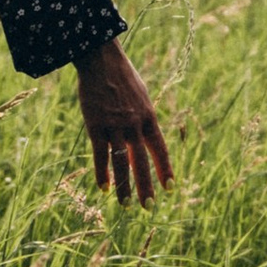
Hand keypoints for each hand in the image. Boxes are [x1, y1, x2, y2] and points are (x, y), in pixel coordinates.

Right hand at [76, 37, 172, 206]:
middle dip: (147, 186)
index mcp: (149, 117)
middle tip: (149, 206)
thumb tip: (144, 139)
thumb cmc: (122, 77)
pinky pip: (101, 155)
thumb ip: (144, 118)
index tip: (170, 188)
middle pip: (142, 162)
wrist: (101, 60)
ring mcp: (115, 126)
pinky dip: (103, 174)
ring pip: (121, 163)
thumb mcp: (142, 96)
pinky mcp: (96, 126)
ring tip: (126, 206)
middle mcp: (135, 125)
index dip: (165, 170)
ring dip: (124, 187)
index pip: (160, 150)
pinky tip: (104, 189)